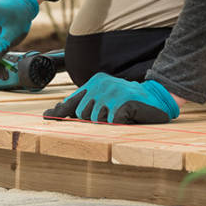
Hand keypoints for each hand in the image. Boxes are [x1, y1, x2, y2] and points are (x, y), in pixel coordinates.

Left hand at [43, 74, 180, 124]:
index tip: (48, 117)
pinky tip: (127, 117)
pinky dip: (119, 124)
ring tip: (120, 115)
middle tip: (111, 114)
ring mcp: (112, 92)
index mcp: (95, 82)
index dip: (61, 111)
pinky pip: (111, 122)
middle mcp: (101, 84)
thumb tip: (51, 114)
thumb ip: (80, 105)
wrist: (157, 98)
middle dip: (93, 120)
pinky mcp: (122, 102)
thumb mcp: (103, 100)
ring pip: (95, 120)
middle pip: (82, 114)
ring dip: (107, 123)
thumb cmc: (128, 102)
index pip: (73, 101)